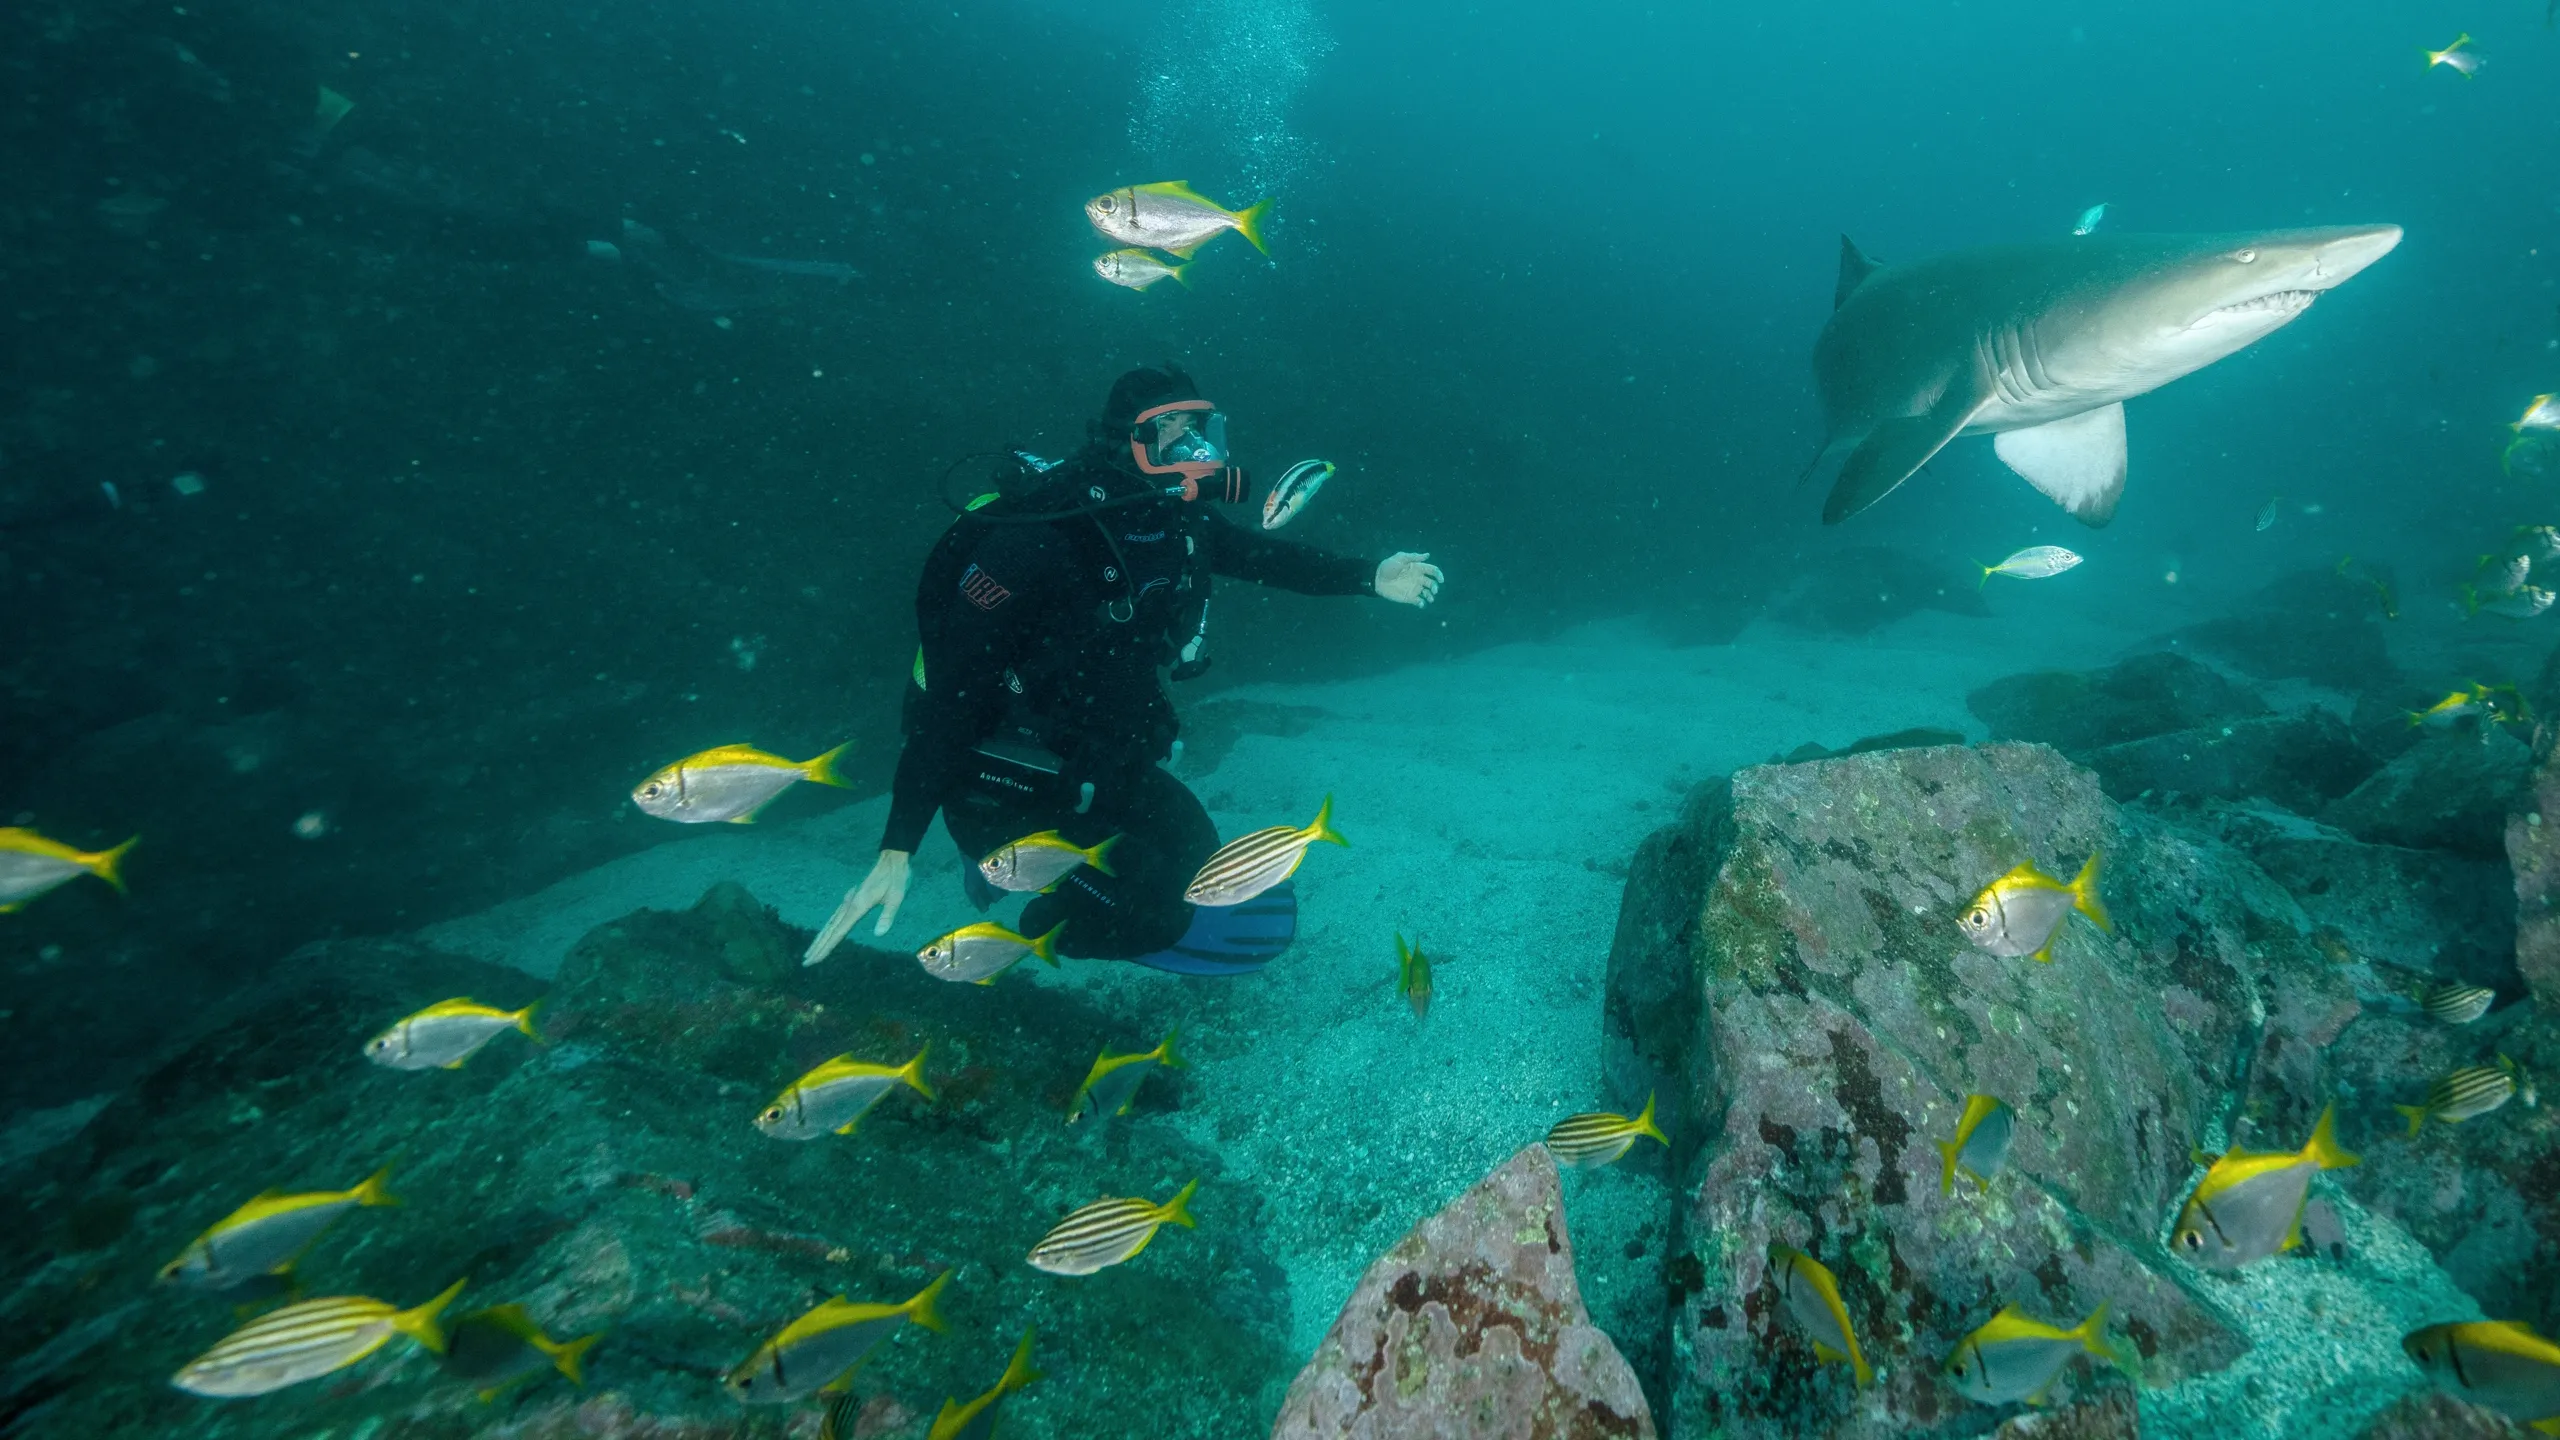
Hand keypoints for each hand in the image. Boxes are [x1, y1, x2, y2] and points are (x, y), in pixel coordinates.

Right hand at [804, 849, 910, 965]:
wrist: (891, 860)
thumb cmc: (896, 878)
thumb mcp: (897, 896)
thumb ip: (887, 915)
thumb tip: (879, 934)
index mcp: (857, 906)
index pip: (838, 932)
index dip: (826, 947)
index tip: (815, 959)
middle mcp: (848, 905)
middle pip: (829, 930)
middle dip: (817, 947)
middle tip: (806, 962)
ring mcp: (848, 901)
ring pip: (829, 924)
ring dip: (819, 939)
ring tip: (809, 952)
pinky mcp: (851, 899)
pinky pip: (834, 918)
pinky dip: (827, 929)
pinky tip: (824, 934)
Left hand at [1374, 552, 1443, 606]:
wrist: (1377, 579)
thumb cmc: (1388, 566)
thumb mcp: (1400, 558)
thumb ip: (1414, 557)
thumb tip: (1428, 555)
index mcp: (1418, 568)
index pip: (1432, 571)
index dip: (1439, 575)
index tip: (1440, 580)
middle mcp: (1418, 579)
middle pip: (1432, 583)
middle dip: (1435, 587)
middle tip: (1433, 591)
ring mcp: (1414, 589)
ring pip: (1428, 593)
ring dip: (1431, 596)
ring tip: (1429, 599)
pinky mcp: (1409, 597)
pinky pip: (1419, 602)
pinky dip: (1423, 604)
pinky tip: (1421, 604)